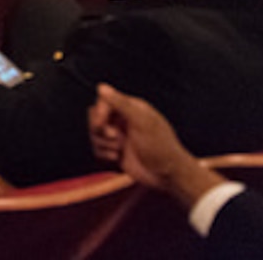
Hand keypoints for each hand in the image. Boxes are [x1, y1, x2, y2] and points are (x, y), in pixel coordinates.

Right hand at [88, 85, 222, 204]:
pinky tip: (117, 157)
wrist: (168, 176)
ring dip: (104, 143)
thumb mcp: (142, 122)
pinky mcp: (115, 152)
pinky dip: (104, 154)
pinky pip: (97, 149)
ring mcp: (119, 137)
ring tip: (120, 149)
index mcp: (131, 109)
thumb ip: (121, 103)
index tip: (101, 123)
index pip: (105, 101)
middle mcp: (123, 121)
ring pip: (94, 134)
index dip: (100, 112)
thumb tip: (101, 87)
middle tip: (113, 137)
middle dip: (100, 128)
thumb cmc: (160, 146)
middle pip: (95, 116)